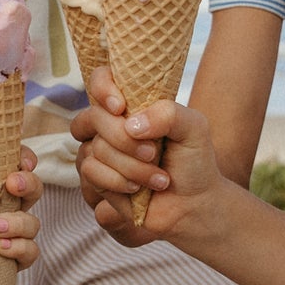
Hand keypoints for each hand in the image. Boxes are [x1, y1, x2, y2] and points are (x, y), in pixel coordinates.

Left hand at [0, 149, 42, 284]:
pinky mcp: (14, 258)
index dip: (25, 159)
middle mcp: (6, 208)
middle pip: (34, 189)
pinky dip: (18, 248)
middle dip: (29, 184)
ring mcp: (12, 233)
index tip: (22, 163)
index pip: (15, 166)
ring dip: (17, 223)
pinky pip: (30, 251)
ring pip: (32, 223)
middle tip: (12, 187)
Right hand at [77, 98, 225, 246]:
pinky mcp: (97, 179)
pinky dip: (119, 181)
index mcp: (132, 104)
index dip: (102, 88)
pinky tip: (138, 190)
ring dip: (130, 167)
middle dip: (124, 140)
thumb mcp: (194, 128)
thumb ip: (168, 113)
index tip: (121, 107)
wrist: (194, 204)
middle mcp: (111, 125)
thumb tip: (131, 125)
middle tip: (154, 152)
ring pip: (94, 149)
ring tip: (158, 178)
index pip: (100, 80)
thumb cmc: (194, 161)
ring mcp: (101, 151)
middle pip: (93, 118)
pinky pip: (91, 172)